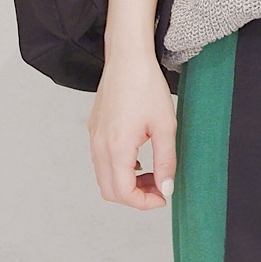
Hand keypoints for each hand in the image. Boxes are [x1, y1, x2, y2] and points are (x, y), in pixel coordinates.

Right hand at [87, 47, 176, 209]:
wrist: (128, 58)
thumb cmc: (146, 86)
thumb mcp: (165, 125)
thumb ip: (166, 161)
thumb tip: (166, 188)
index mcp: (116, 147)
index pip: (123, 193)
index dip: (144, 203)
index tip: (163, 197)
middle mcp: (99, 146)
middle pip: (110, 191)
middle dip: (135, 197)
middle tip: (159, 188)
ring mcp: (94, 137)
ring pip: (104, 177)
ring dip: (126, 183)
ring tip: (152, 173)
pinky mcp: (94, 129)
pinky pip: (101, 161)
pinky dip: (118, 169)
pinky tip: (139, 159)